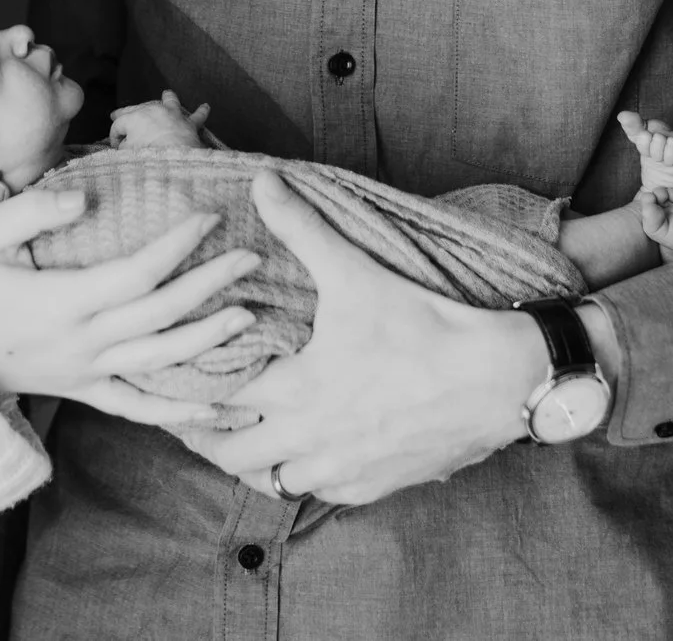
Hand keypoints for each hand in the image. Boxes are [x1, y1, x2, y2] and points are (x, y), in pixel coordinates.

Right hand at [0, 183, 260, 425]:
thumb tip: (85, 194)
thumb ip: (33, 209)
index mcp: (63, 301)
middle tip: (251, 255)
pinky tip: (218, 407)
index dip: (177, 245)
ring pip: (159, 360)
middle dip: (209, 283)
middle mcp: (83, 341)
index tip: (207, 216)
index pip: (136, 273)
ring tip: (248, 315)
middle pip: (160, 314)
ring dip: (208, 339)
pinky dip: (179, 411)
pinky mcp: (85, 391)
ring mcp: (87, 372)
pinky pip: (138, 407)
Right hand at [108, 89, 211, 149]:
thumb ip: (124, 146)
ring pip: (170, 102)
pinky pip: (198, 116)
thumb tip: (124, 144)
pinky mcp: (189, 124)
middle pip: (137, 109)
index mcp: (135, 117)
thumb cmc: (148, 154)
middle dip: (125, 113)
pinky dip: (201, 111)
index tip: (115, 148)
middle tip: (115, 115)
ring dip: (168, 98)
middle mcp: (154, 111)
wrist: (173, 156)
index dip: (114, 137)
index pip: (119, 124)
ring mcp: (172, 115)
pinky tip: (206, 106)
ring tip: (167, 94)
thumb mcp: (127, 152)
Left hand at [206, 171, 548, 505]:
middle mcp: (309, 442)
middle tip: (194, 412)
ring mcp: (341, 471)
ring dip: (253, 460)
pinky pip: (320, 493)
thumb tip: (263, 180)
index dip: (192, 384)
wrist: (498, 382)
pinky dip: (301, 476)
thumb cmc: (423, 327)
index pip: (216, 398)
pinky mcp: (374, 486)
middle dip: (207, 434)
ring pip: (272, 483)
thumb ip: (302, 227)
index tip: (175, 373)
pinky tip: (304, 452)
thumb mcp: (355, 272)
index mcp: (294, 392)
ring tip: (243, 433)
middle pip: (231, 454)